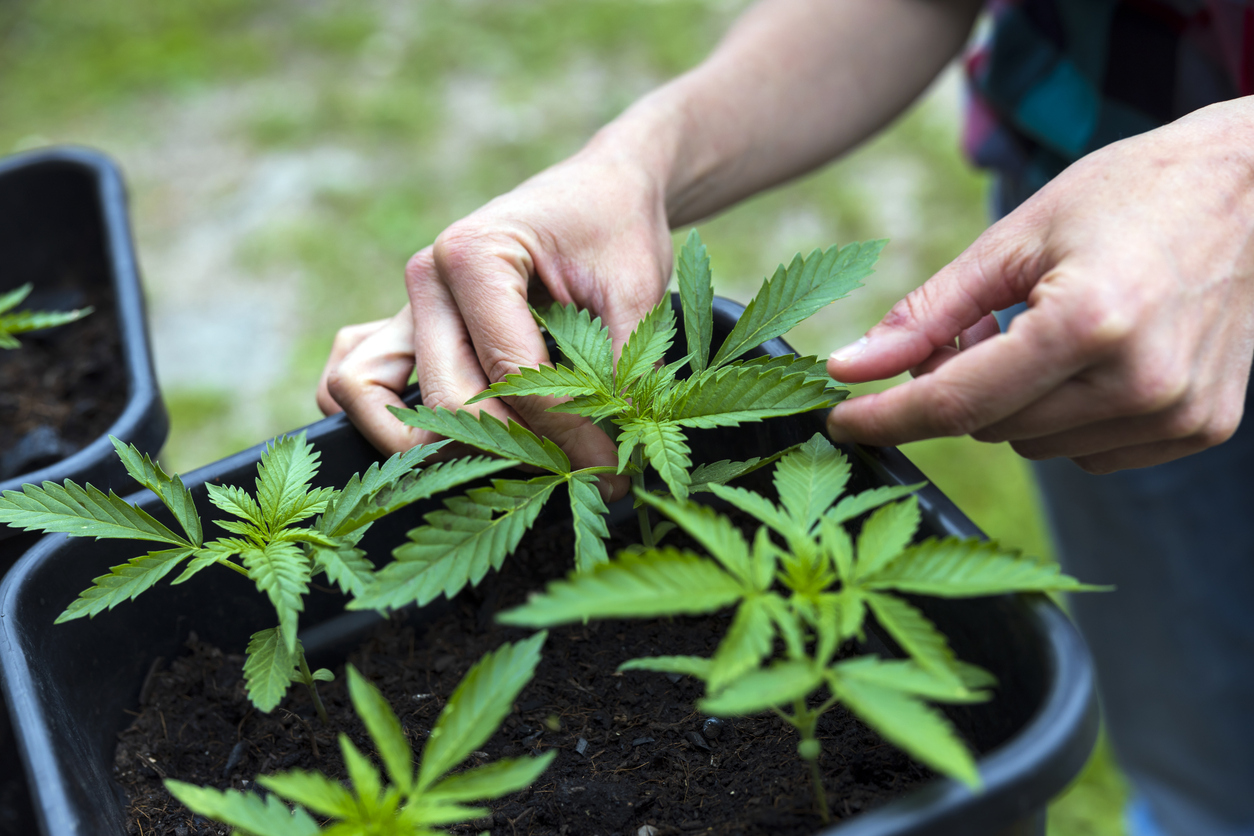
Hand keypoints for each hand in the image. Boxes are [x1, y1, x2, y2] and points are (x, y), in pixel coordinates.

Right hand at [317, 150, 673, 498]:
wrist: (599, 191)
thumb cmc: (617, 232)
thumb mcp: (636, 294)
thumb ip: (618, 372)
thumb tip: (609, 458)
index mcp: (475, 254)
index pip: (509, 374)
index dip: (565, 433)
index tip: (612, 474)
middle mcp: (426, 279)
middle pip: (444, 398)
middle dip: (514, 450)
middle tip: (580, 474)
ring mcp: (405, 303)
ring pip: (366, 392)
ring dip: (426, 441)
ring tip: (508, 460)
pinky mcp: (403, 326)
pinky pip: (356, 379)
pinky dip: (381, 416)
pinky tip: (447, 438)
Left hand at [825, 99, 1253, 473]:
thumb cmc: (1128, 194)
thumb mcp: (1013, 238)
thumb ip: (927, 312)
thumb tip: (849, 369)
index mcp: (1090, 322)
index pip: (956, 402)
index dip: (886, 418)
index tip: (839, 421)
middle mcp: (1140, 381)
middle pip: (990, 427)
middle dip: (957, 386)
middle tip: (970, 329)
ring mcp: (1178, 413)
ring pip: (1035, 445)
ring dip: (1012, 403)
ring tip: (1039, 331)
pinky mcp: (1201, 428)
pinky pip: (1089, 453)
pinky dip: (1064, 416)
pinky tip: (1086, 361)